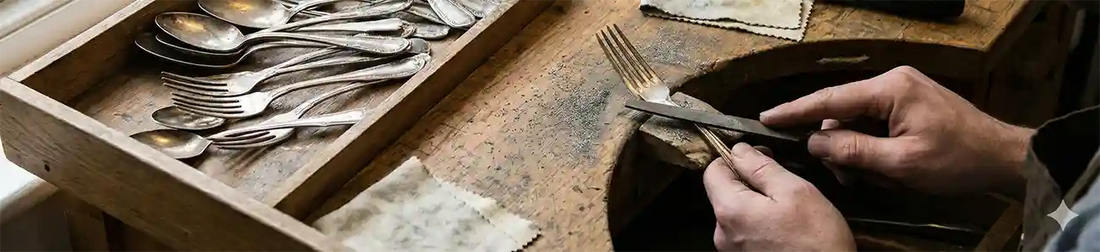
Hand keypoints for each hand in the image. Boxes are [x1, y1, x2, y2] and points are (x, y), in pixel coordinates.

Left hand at [705, 143, 854, 251]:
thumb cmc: (815, 240)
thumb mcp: (795, 191)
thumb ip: (762, 167)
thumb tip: (739, 149)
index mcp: (730, 210)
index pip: (713, 170)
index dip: (735, 157)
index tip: (760, 156)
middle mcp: (722, 231)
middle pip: (723, 191)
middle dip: (748, 180)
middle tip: (781, 182)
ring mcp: (732, 248)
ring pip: (736, 210)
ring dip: (756, 202)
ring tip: (786, 208)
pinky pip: (745, 229)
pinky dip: (760, 221)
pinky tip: (784, 225)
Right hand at [759, 66, 1033, 193]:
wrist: (1002, 158)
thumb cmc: (958, 160)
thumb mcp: (902, 163)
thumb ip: (853, 150)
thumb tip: (815, 141)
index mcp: (890, 89)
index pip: (830, 99)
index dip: (796, 111)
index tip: (767, 118)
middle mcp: (893, 81)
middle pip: (842, 112)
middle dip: (838, 146)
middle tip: (846, 176)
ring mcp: (901, 90)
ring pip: (857, 121)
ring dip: (857, 151)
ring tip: (872, 177)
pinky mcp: (908, 103)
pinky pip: (874, 123)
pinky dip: (872, 147)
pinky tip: (882, 168)